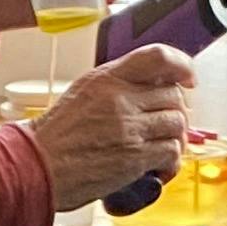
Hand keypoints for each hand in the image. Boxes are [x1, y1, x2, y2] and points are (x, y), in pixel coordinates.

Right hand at [30, 47, 196, 215]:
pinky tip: (158, 168)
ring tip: (162, 148)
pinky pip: (171, 152)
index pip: (158, 57)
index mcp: (107, 78)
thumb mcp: (84, 93)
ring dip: (175, 138)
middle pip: (173, 95)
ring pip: (177, 124)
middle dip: (175, 111)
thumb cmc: (57, 136)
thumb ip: (116, 86)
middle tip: (165, 126)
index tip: (188, 78)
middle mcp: (121, 99)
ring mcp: (129, 128)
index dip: (182, 65)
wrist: (38, 166)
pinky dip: (171, 162)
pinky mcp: (134, 157)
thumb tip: (151, 88)